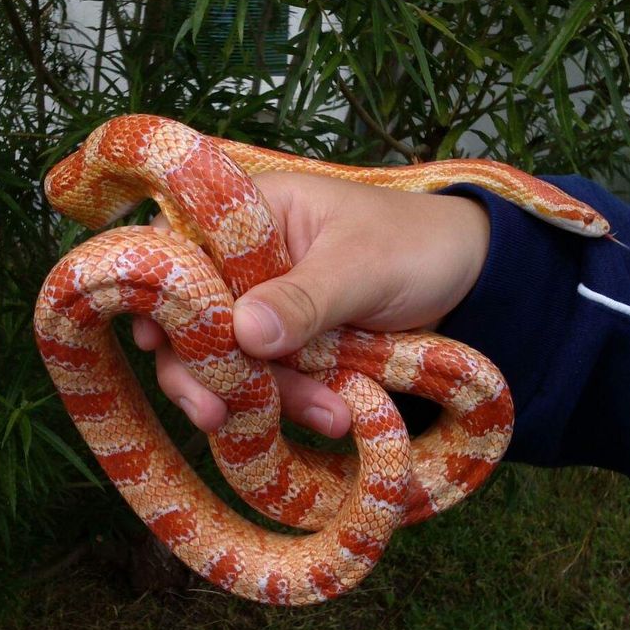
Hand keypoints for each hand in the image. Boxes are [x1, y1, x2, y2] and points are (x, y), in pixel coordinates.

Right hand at [132, 171, 490, 437]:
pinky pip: (274, 381)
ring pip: (234, 360)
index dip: (162, 296)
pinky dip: (299, 402)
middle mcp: (247, 262)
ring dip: (267, 396)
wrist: (472, 280)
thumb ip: (303, 297)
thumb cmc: (414, 245)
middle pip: (195, 318)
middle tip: (213, 414)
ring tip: (329, 415)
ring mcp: (268, 308)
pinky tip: (338, 414)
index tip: (157, 344)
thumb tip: (243, 333)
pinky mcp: (293, 347)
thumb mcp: (360, 266)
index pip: (181, 248)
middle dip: (205, 369)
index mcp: (253, 215)